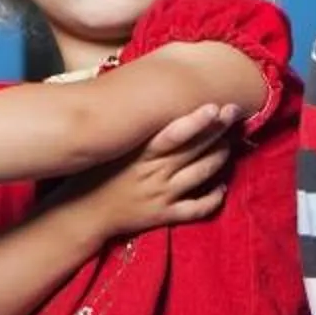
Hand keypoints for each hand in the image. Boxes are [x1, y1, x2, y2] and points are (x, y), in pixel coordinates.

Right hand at [81, 103, 243, 239]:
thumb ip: (134, 130)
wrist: (80, 214)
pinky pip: (196, 208)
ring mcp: (160, 195)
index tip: (216, 106)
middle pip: (195, 150)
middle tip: (235, 113)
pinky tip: (222, 187)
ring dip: (220, 157)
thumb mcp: (111, 148)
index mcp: (140, 154)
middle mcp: (153, 173)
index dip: (197, 121)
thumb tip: (153, 99)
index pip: (173, 134)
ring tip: (229, 144)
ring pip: (201, 174)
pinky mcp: (163, 215)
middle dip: (219, 130)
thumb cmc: (96, 174)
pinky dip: (213, 197)